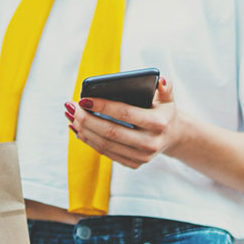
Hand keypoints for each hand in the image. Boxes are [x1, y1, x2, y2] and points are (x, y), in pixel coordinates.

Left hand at [64, 76, 183, 169]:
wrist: (173, 135)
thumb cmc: (163, 111)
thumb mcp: (168, 97)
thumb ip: (165, 86)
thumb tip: (158, 79)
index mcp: (158, 123)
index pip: (124, 113)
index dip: (102, 106)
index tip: (83, 99)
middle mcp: (150, 143)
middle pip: (110, 132)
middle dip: (86, 119)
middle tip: (71, 107)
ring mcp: (141, 157)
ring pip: (105, 144)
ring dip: (83, 130)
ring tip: (71, 117)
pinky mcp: (133, 164)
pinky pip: (105, 153)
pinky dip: (89, 140)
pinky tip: (77, 129)